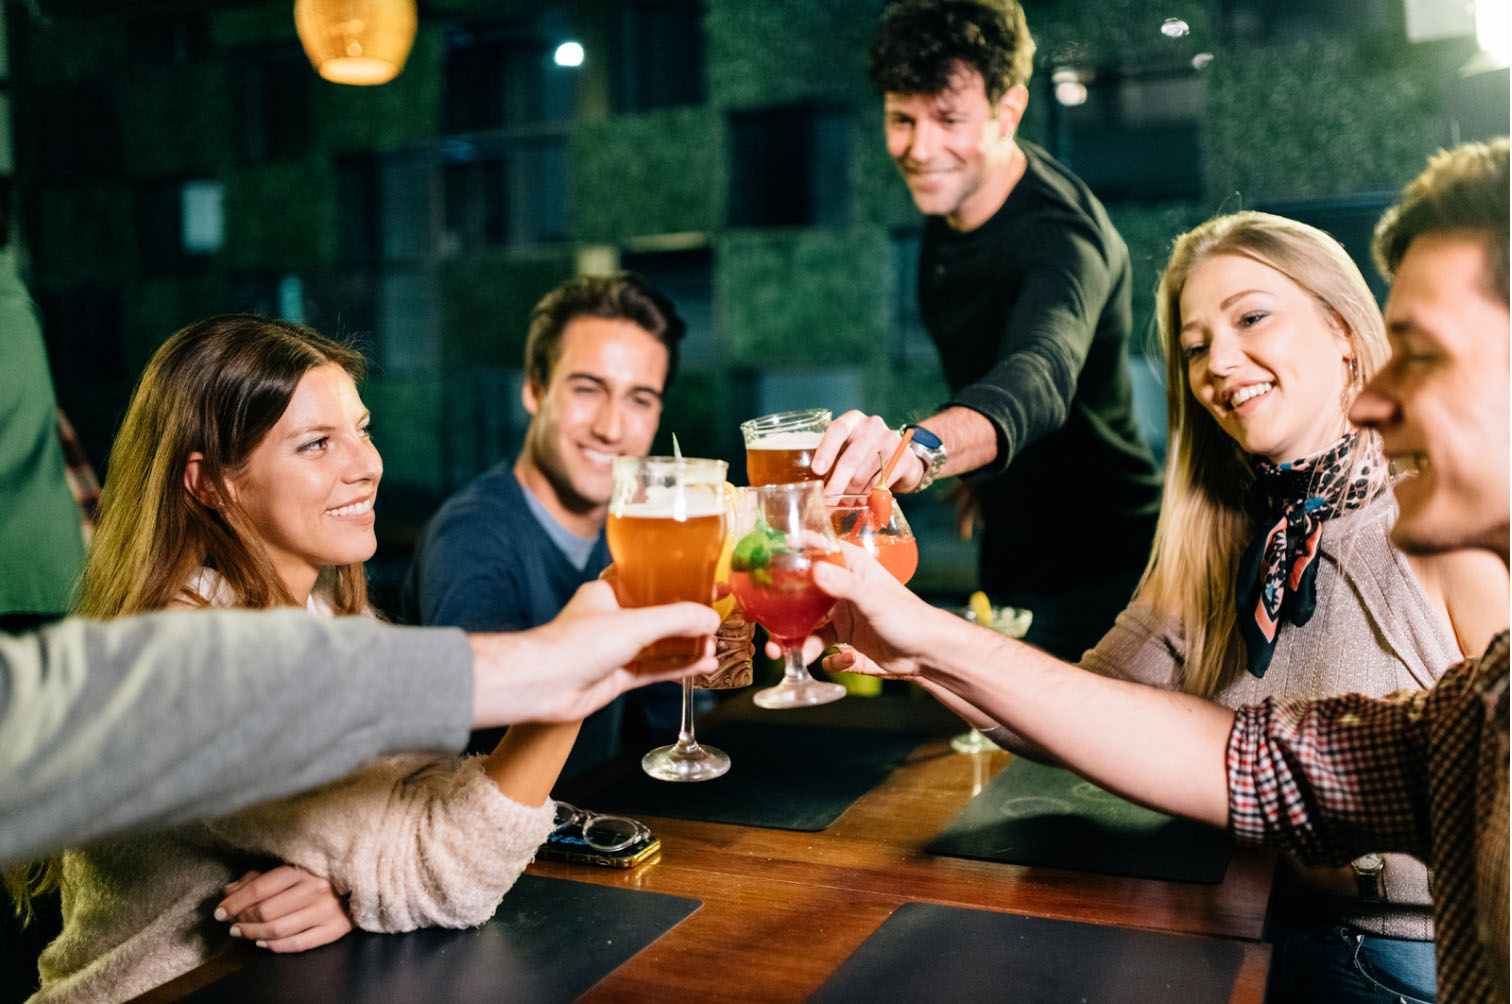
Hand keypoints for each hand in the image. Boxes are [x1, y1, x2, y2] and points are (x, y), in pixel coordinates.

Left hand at [215, 865, 352, 952]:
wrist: (364, 882)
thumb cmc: (323, 872)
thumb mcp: (294, 866)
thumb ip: (260, 877)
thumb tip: (230, 890)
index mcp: (303, 868)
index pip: (260, 889)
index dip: (235, 903)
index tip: (219, 911)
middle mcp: (315, 889)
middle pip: (266, 911)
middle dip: (242, 919)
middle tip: (230, 923)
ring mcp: (325, 910)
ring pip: (277, 929)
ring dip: (252, 934)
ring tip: (240, 932)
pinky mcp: (333, 929)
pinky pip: (296, 943)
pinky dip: (274, 946)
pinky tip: (261, 942)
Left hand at [470, 580, 719, 724]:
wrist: (543, 684)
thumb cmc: (575, 644)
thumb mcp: (635, 623)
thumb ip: (676, 620)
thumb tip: (711, 619)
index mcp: (609, 592)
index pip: (652, 583)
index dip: (681, 585)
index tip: (708, 587)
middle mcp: (612, 619)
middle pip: (660, 617)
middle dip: (690, 622)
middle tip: (718, 622)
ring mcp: (615, 649)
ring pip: (660, 646)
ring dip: (688, 647)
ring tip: (716, 648)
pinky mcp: (617, 676)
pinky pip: (654, 669)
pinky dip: (678, 668)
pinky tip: (701, 667)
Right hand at [774, 543, 951, 678]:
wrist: (929, 655)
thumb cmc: (909, 618)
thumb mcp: (873, 598)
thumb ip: (843, 585)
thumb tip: (814, 570)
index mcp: (850, 570)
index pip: (817, 552)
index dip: (792, 554)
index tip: (767, 560)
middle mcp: (842, 592)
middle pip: (802, 596)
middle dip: (781, 612)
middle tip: (765, 626)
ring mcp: (843, 618)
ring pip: (806, 627)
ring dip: (793, 641)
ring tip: (783, 655)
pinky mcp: (847, 644)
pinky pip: (823, 651)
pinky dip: (824, 659)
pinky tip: (841, 661)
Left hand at [811, 411, 923, 494]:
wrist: (901, 458)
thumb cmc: (864, 454)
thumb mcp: (848, 448)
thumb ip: (833, 460)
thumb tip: (815, 487)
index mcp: (854, 420)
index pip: (838, 430)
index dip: (826, 451)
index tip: (816, 471)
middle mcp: (873, 425)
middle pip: (850, 460)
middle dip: (836, 485)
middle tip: (826, 502)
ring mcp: (890, 440)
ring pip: (863, 476)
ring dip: (851, 494)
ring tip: (845, 503)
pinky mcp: (903, 458)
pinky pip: (879, 484)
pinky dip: (868, 497)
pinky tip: (862, 502)